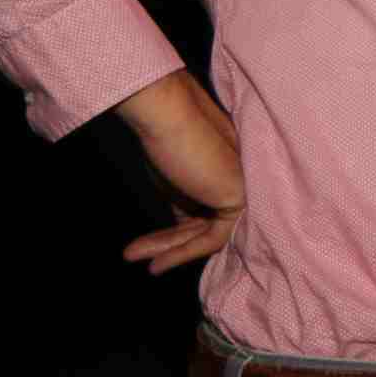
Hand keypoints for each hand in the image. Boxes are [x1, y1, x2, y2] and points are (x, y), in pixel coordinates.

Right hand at [114, 68, 245, 274]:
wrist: (164, 111)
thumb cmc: (161, 133)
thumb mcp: (171, 176)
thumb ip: (184, 197)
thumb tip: (180, 228)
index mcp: (226, 168)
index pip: (206, 208)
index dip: (178, 231)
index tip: (149, 245)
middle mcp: (238, 178)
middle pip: (204, 221)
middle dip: (165, 241)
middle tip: (133, 253)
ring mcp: (244, 187)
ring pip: (206, 232)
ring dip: (168, 250)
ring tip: (131, 257)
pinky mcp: (239, 197)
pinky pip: (213, 238)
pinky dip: (182, 253)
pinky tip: (155, 265)